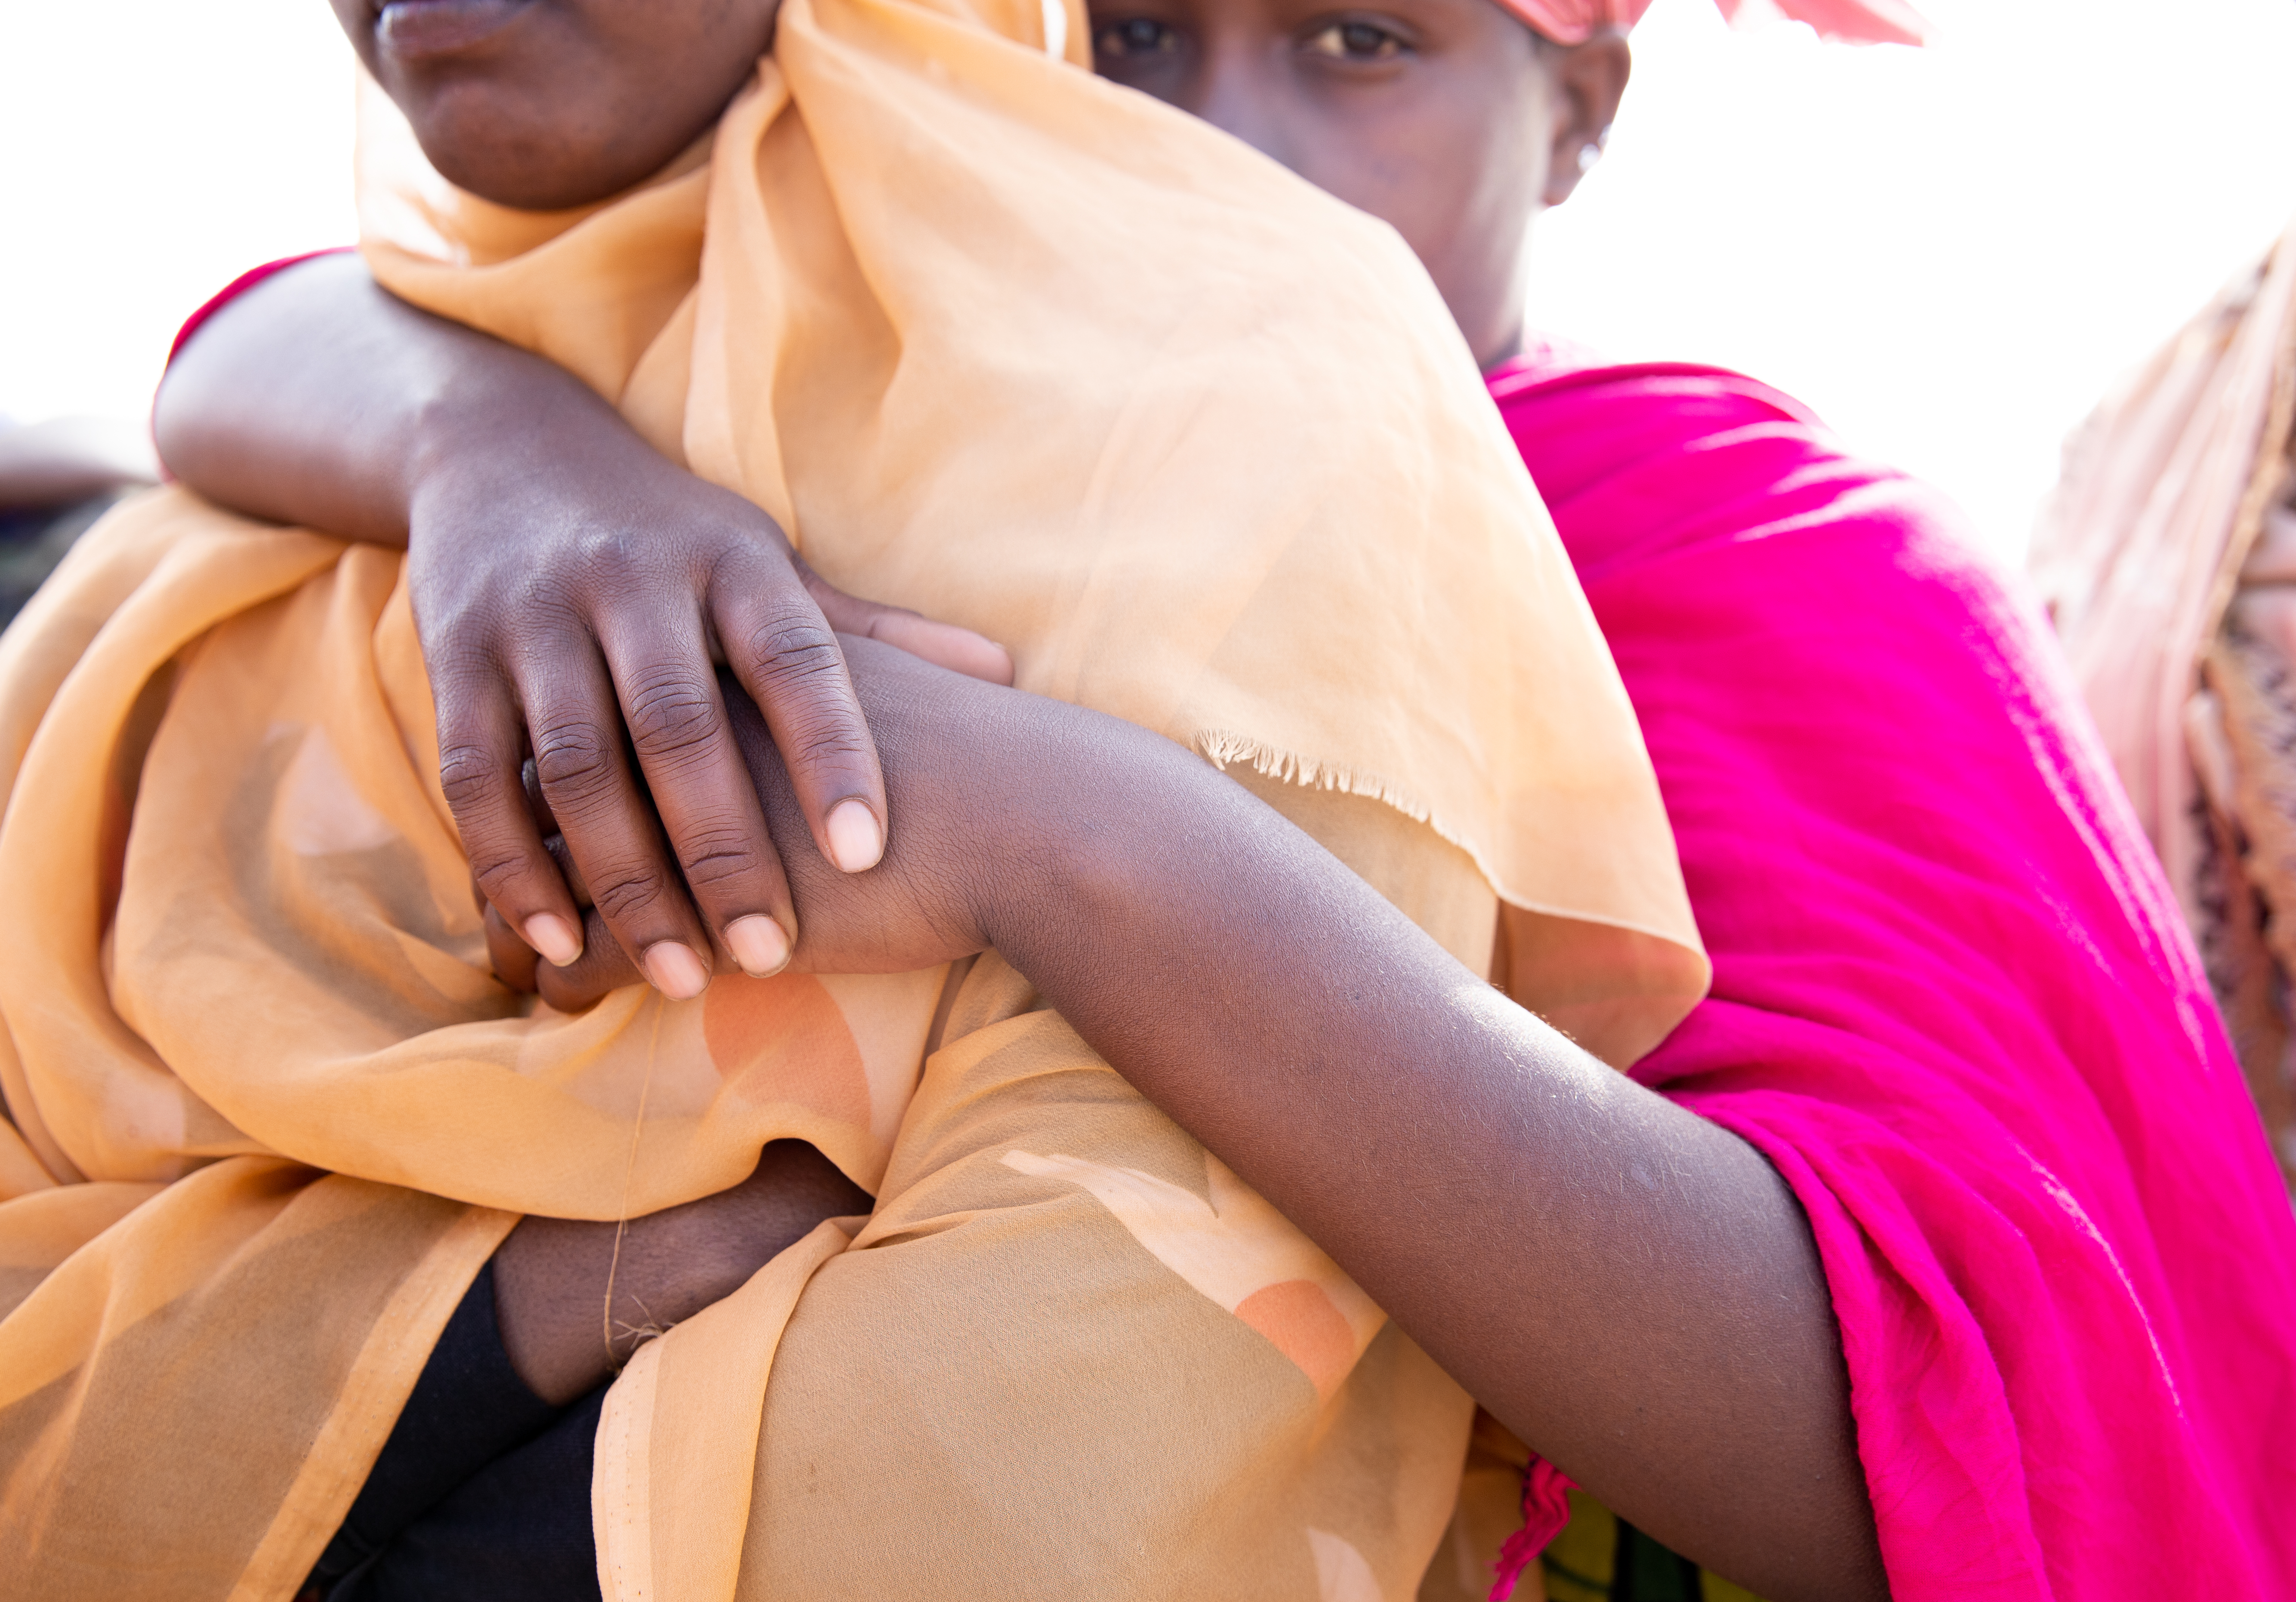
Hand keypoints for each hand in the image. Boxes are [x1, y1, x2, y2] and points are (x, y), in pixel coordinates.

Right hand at [411, 407, 1011, 1000]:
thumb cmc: (672, 531)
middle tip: (769, 955)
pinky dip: (512, 866)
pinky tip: (555, 940)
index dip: (832, 753)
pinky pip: (474, 775)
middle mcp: (630, 581)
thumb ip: (871, 633)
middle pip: (678, 728)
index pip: (794, 657)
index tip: (865, 850)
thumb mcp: (769, 560)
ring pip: (574, 766)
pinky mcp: (454, 657)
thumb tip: (1004, 673)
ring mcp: (533, 618)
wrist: (498, 444)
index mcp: (729, 561)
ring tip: (680, 976)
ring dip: (625, 880)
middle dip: (724, 850)